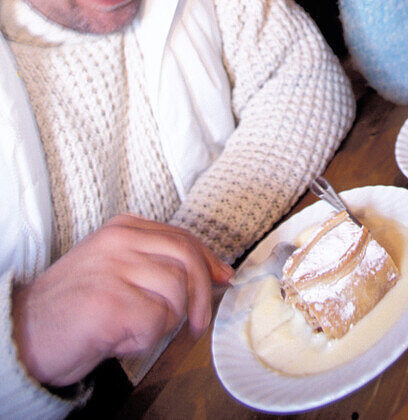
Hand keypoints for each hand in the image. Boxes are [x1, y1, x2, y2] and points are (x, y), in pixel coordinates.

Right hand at [11, 214, 231, 387]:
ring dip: (165, 322)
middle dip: (201, 294)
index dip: (208, 261)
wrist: (25, 333)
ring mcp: (116, 269)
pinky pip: (157, 322)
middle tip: (197, 324)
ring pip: (176, 293)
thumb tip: (213, 273)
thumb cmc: (72, 307)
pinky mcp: (112, 303)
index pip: (182, 237)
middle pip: (187, 259)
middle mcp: (121, 241)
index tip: (223, 278)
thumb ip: (155, 263)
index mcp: (123, 228)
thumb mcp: (114, 268)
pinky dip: (146, 339)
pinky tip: (121, 339)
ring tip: (135, 330)